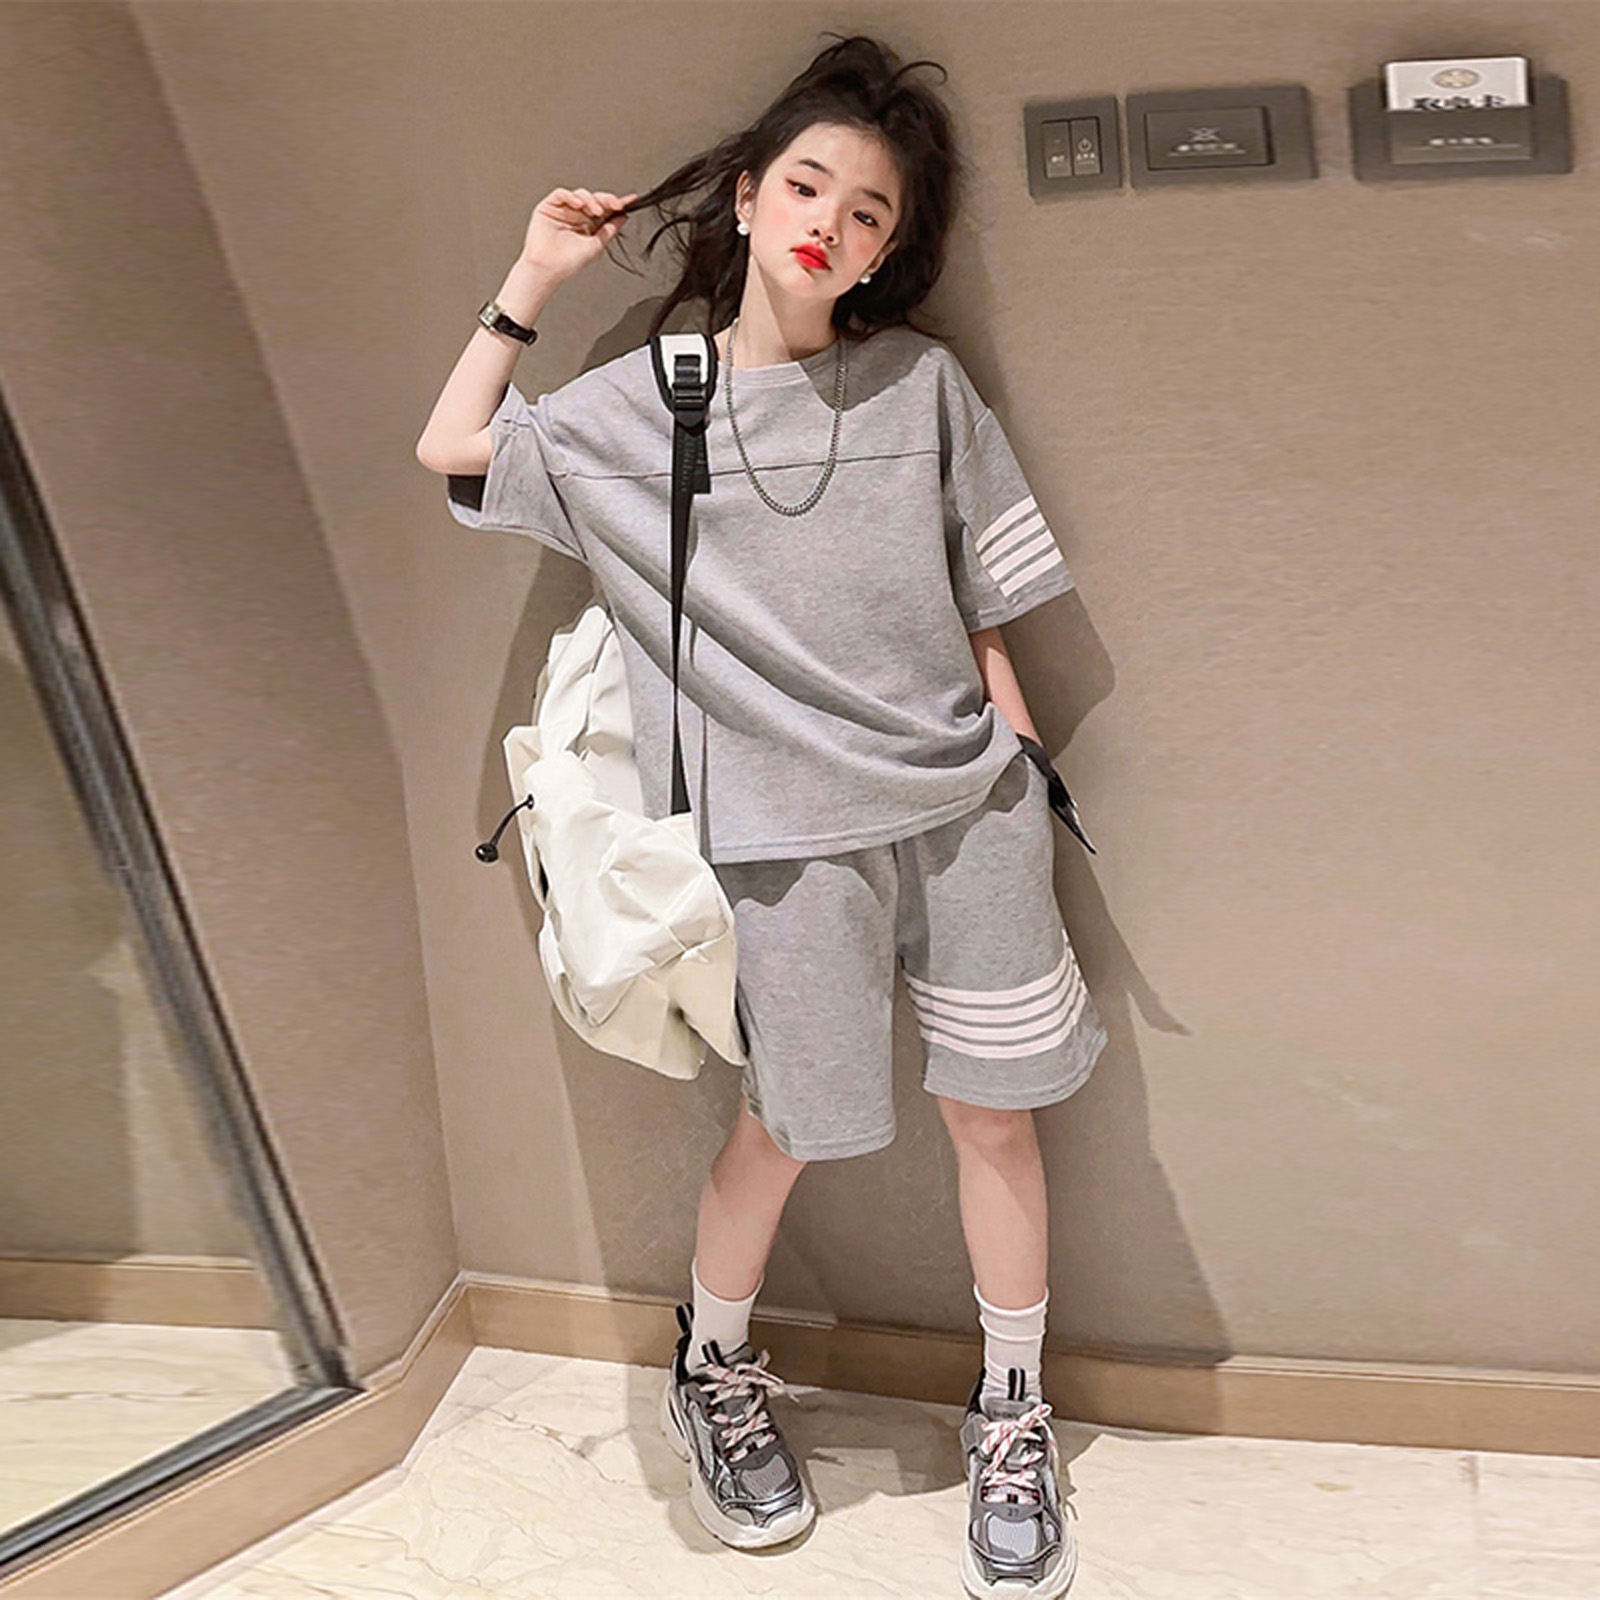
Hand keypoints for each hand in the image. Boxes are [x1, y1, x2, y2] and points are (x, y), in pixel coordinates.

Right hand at [520, 187, 638, 281]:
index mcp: (588, 225)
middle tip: (616, 204)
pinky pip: (561, 194)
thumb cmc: (568, 262)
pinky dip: (571, 196)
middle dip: (606, 201)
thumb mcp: (596, 245)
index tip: (631, 200)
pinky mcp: (549, 207)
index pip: (604, 210)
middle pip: (594, 200)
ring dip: (591, 200)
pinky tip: (578, 204)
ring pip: (580, 195)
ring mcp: (563, 210)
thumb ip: (610, 230)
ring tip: (596, 211)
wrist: (548, 268)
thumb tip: (622, 218)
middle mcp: (576, 216)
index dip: (616, 204)